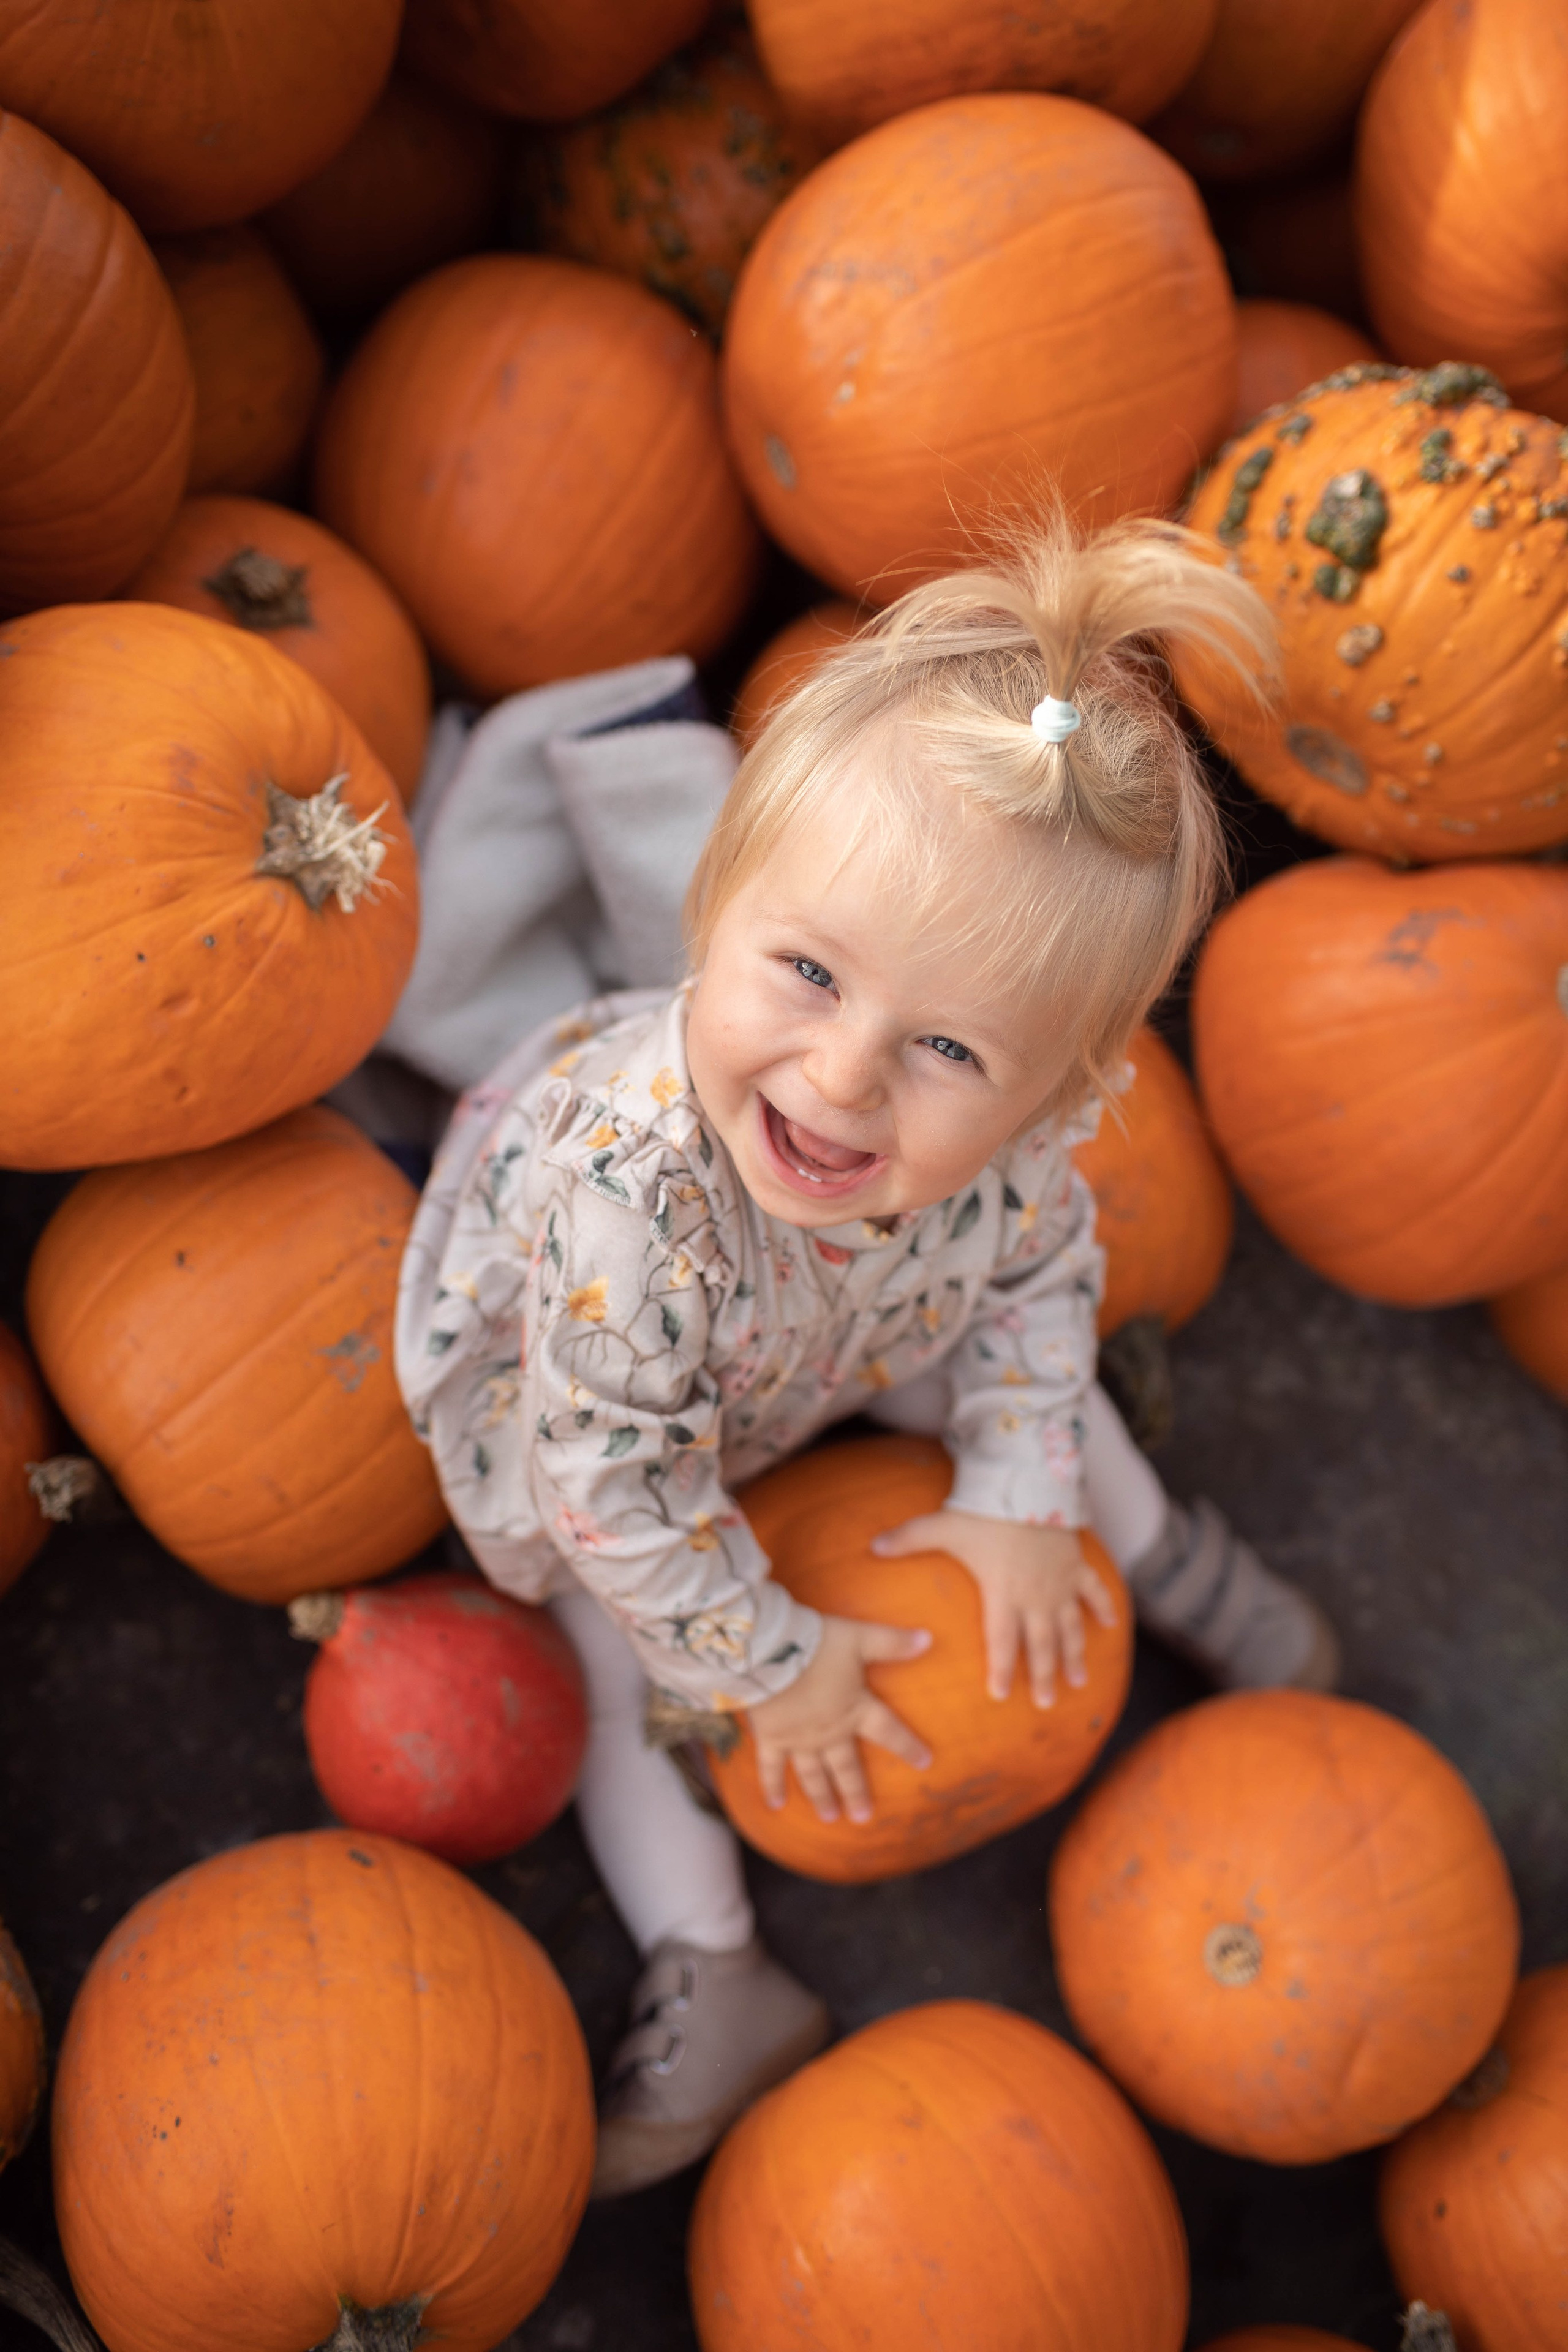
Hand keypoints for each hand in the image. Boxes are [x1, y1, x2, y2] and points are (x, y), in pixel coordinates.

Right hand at [745, 1614, 931, 1824]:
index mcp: (855, 1709)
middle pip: (847, 1767)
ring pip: (813, 1774)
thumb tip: (929, 1639)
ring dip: (822, 1796)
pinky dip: (772, 1786)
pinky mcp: (771, 1738)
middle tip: (863, 1818)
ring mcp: (799, 1739)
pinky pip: (771, 1767)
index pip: (889, 1732)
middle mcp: (830, 1732)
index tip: (925, 1763)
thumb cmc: (817, 1644)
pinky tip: (775, 1806)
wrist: (770, 1652)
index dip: (908, 1746)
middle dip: (856, 1792)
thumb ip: (893, 1642)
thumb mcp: (860, 1638)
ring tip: (830, 1817)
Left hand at [872, 1511, 1115, 1707]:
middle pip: (1041, 1645)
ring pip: (1071, 1627)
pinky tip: (1112, 1625)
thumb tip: (871, 1547)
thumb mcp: (941, 1525)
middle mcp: (1035, 1596)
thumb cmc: (983, 1509)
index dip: (1002, 1671)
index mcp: (1003, 1594)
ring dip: (1075, 1655)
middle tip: (1046, 1704)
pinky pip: (1095, 1591)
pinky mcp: (1077, 1564)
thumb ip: (907, 1539)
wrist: (1029, 1482)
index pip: (1002, 1643)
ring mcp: (1060, 1582)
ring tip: (1078, 1681)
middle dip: (1043, 1676)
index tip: (1000, 1696)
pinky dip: (1105, 1608)